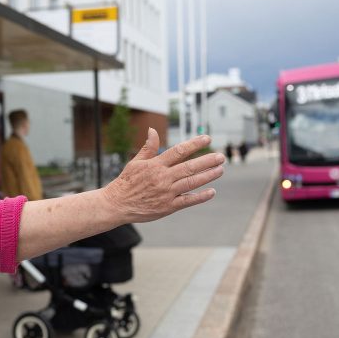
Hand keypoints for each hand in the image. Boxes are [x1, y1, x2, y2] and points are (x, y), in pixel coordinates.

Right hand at [102, 128, 223, 223]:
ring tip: (220, 170)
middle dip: (207, 161)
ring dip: (208, 176)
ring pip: (192, 183)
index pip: (179, 151)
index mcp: (156, 165)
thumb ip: (148, 147)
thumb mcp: (135, 162)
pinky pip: (187, 201)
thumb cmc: (126, 182)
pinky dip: (200, 196)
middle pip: (190, 167)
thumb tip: (152, 130)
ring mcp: (166, 193)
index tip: (207, 139)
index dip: (195, 144)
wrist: (117, 204)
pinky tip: (211, 191)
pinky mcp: (168, 207)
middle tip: (221, 156)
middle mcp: (163, 178)